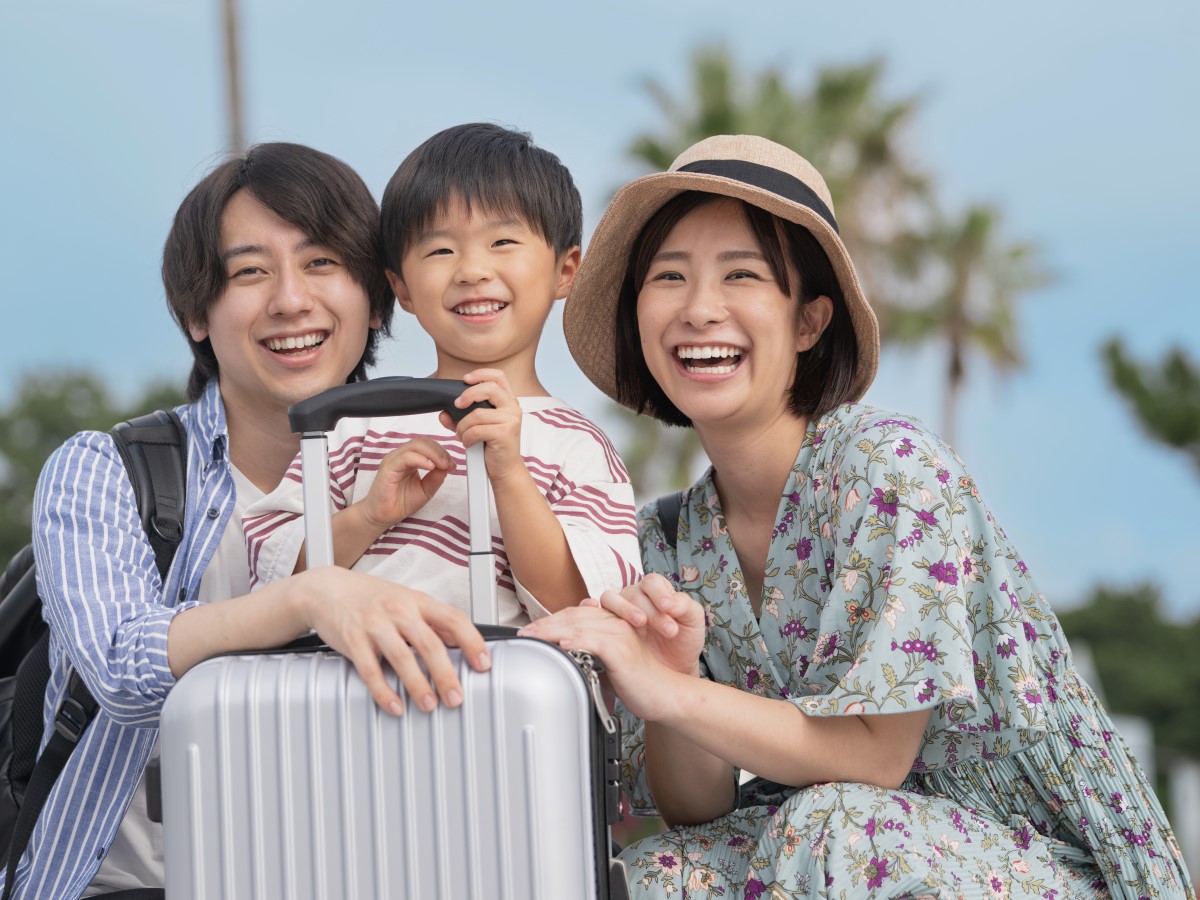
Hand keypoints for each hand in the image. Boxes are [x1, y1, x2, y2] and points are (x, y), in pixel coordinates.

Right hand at [294, 567, 490, 715]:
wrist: (326, 589)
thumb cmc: (369, 596)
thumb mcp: (406, 600)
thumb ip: (431, 620)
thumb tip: (458, 641)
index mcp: (417, 601)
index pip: (453, 619)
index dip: (472, 642)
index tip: (484, 664)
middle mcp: (399, 610)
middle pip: (429, 643)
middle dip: (446, 674)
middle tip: (456, 697)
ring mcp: (375, 624)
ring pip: (402, 657)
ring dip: (418, 685)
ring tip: (429, 705)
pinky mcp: (352, 639)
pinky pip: (370, 670)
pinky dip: (384, 691)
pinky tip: (395, 706)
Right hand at [358, 438, 452, 530]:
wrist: (383, 516)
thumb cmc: (400, 502)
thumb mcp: (426, 490)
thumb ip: (436, 478)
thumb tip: (448, 466)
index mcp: (410, 459)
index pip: (427, 446)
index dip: (442, 452)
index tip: (453, 465)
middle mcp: (401, 456)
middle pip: (422, 442)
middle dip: (439, 451)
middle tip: (449, 464)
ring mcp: (394, 460)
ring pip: (415, 445)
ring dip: (433, 453)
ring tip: (443, 465)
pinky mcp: (388, 467)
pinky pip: (406, 457)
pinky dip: (420, 459)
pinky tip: (430, 467)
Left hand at [439, 369, 523, 482]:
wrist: (505, 469)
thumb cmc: (492, 447)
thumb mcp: (474, 427)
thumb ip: (459, 418)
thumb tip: (443, 413)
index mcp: (508, 401)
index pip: (499, 376)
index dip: (481, 373)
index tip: (466, 379)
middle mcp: (512, 408)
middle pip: (489, 388)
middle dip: (468, 395)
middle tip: (457, 405)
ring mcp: (511, 420)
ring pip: (477, 414)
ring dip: (463, 426)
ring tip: (463, 435)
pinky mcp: (505, 434)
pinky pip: (476, 429)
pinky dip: (467, 437)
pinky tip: (469, 442)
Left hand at [517, 577, 705, 721]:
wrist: (664, 694)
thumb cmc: (637, 681)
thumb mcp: (606, 664)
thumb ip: (588, 653)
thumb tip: (563, 653)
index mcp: (612, 623)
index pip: (574, 615)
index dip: (550, 621)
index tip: (531, 631)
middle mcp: (615, 624)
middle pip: (572, 617)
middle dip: (544, 625)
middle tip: (524, 634)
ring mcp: (619, 636)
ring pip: (579, 626)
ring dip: (552, 631)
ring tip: (533, 638)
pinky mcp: (621, 651)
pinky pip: (594, 641)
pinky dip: (576, 641)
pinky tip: (561, 645)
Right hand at [586, 573, 705, 676]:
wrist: (674, 670)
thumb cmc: (683, 642)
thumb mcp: (693, 622)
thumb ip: (686, 606)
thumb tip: (672, 602)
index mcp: (655, 591)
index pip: (652, 582)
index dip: (659, 592)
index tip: (669, 608)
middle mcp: (633, 597)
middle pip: (632, 592)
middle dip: (650, 609)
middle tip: (667, 630)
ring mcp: (617, 612)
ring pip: (610, 599)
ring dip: (623, 609)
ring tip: (640, 624)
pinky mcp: (605, 627)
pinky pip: (591, 613)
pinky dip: (589, 609)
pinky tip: (600, 620)